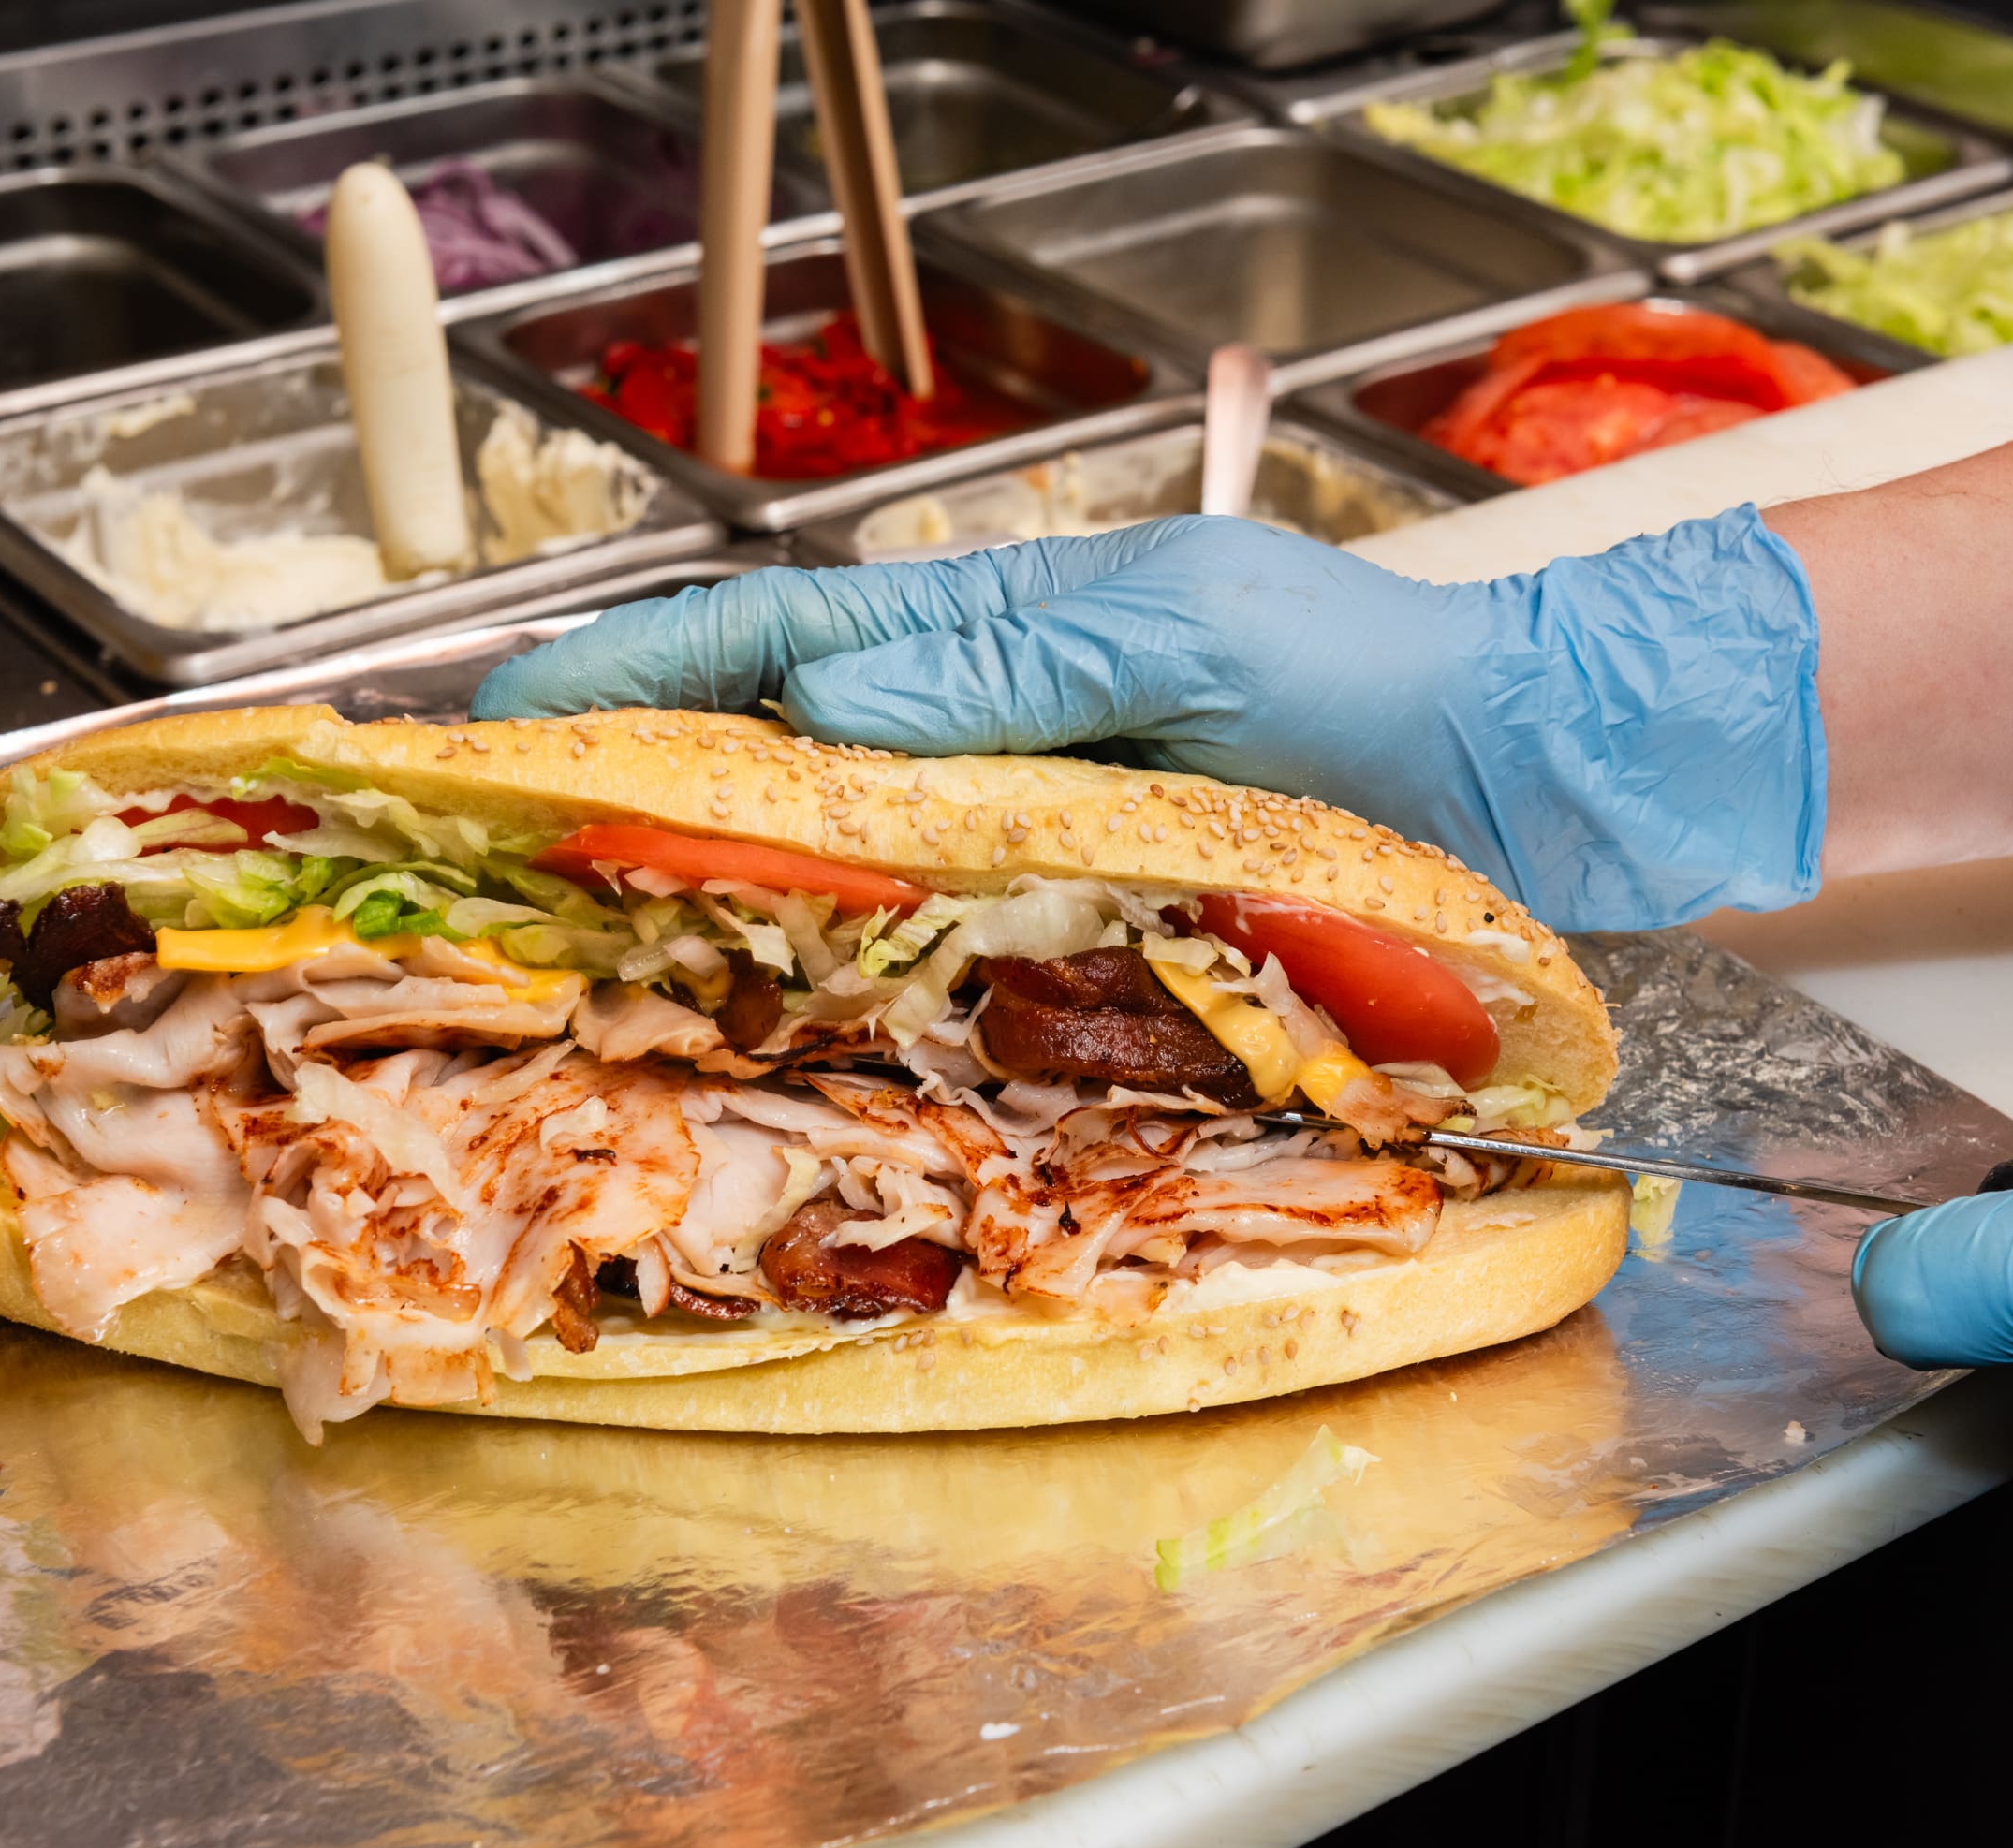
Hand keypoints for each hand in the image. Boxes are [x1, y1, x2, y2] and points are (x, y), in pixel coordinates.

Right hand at [471, 509, 1824, 930]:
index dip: (629, 675)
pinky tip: (791, 1049)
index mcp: (998, 643)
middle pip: (774, 769)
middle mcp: (991, 748)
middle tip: (496, 873)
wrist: (1521, 787)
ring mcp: (1033, 852)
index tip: (492, 715)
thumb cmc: (1373, 682)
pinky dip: (853, 999)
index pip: (773, 645)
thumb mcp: (1197, 632)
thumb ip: (1018, 656)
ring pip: (840, 882)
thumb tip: (822, 682)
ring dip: (719, 921)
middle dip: (631, 807)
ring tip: (594, 978)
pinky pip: (944, 970)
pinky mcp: (1088, 943)